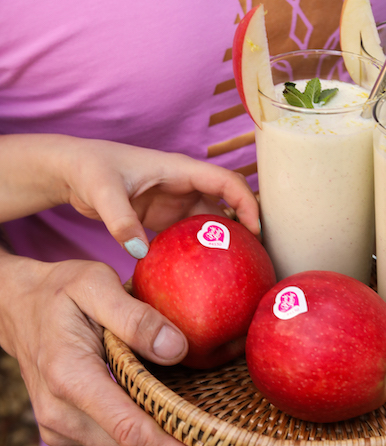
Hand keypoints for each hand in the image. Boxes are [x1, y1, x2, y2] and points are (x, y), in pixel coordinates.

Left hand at [0, 135, 259, 257]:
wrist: (72, 170)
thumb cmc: (89, 169)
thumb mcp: (103, 192)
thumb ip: (120, 220)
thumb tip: (141, 252)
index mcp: (179, 170)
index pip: (226, 182)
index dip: (246, 203)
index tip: (254, 232)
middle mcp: (184, 185)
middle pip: (228, 203)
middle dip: (244, 227)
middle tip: (254, 260)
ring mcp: (176, 202)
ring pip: (213, 221)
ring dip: (225, 241)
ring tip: (238, 272)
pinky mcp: (165, 218)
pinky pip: (192, 235)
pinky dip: (203, 251)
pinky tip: (205, 275)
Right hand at [0, 252, 217, 445]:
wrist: (16, 306)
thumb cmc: (61, 291)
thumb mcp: (96, 283)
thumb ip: (136, 317)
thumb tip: (177, 349)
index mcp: (70, 375)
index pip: (129, 428)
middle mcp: (59, 412)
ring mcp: (57, 427)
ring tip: (195, 427)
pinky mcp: (62, 432)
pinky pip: (111, 444)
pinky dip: (139, 436)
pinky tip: (159, 410)